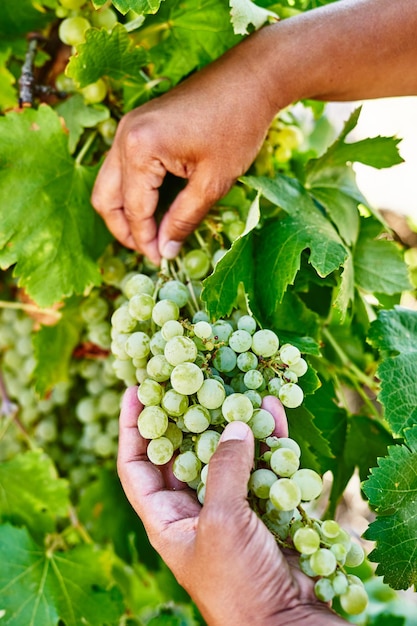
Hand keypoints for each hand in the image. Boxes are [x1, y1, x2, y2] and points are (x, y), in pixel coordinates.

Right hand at [92, 0, 416, 266]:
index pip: (134, 209)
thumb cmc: (237, 126)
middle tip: (151, 250)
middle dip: (125, 230)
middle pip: (106, 198)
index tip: (160, 261)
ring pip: (109, 183)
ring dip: (126, 211)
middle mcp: (124, 137)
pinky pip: (123, 168)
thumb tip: (165, 250)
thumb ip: (184, 219)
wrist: (249, 78)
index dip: (145, 240)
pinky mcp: (138, 126)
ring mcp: (128, 128)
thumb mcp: (213, 182)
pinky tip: (157, 206)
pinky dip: (134, 191)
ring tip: (153, 233)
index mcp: (140, 149)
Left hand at [117, 388, 345, 625]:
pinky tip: (273, 408)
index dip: (132, 427)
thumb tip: (238, 425)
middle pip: (183, 450)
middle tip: (189, 375)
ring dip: (232, 419)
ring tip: (232, 382)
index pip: (136, 464)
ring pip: (227, 451)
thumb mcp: (220, 523)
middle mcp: (195, 508)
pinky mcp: (267, 505)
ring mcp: (232, 505)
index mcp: (166, 518)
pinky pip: (264, 462)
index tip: (133, 390)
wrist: (288, 624)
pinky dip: (270, 436)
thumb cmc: (238, 583)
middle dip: (187, 413)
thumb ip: (225, 470)